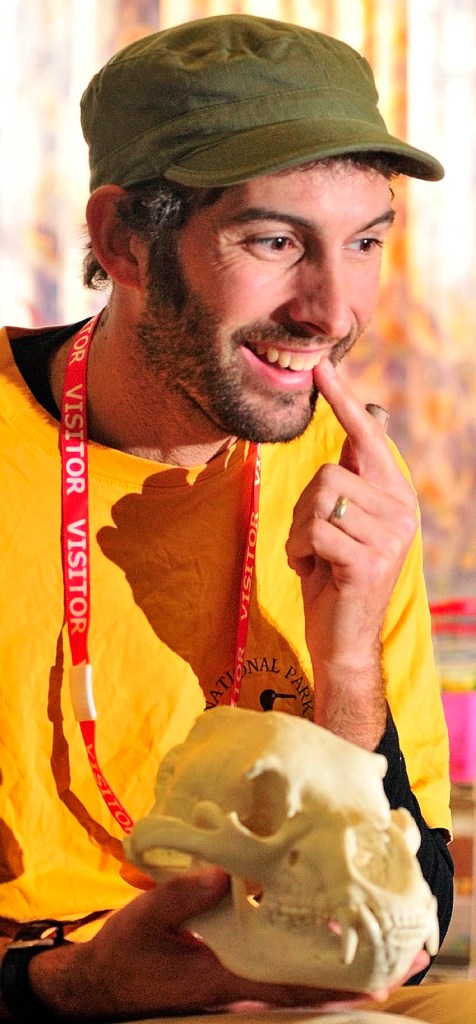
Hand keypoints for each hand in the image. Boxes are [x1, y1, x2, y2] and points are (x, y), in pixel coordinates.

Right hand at [28, 869, 429, 1018]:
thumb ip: (182, 895)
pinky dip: (303, 962)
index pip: (287, 985)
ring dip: (334, 972)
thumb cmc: (124, 953)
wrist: (100, 983)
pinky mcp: (228, 970)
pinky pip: (274, 969)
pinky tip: (321, 937)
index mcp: (222, 977)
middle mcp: (237, 985)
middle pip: (304, 989)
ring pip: (293, 981)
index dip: (332, 985)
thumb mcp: (147, 918)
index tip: (374, 982)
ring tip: (377, 955)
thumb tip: (223, 873)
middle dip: (351, 982)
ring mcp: (234, 981)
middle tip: (399, 963)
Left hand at [286, 357, 417, 747]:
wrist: (341, 638)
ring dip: (300, 534)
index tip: (320, 368)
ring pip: (317, 502)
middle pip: (328, 474)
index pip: (366, 438)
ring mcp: (389, 537)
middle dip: (304, 509)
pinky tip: (316, 572)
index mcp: (394, 495)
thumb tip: (365, 419)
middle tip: (313, 542)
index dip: (342, 402)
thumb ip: (349, 479)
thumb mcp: (342, 522)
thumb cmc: (333, 576)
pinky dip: (299, 554)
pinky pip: (313, 533)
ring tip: (316, 558)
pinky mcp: (369, 560)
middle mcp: (400, 511)